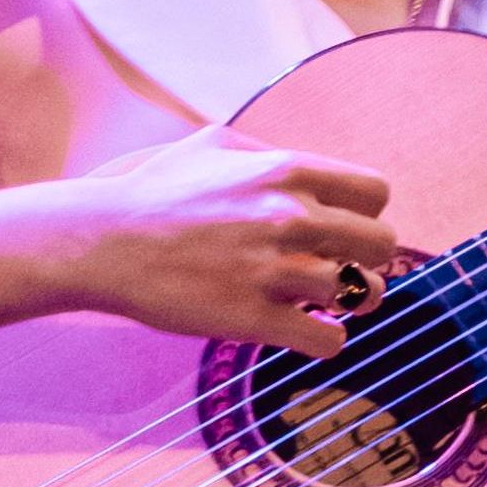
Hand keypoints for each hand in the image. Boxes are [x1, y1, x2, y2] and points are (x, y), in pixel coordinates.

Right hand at [46, 125, 400, 357]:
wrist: (103, 241)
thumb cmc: (155, 192)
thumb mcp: (213, 145)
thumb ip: (269, 153)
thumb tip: (308, 170)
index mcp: (287, 171)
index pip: (376, 193)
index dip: (365, 215)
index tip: (342, 230)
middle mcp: (290, 217)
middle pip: (383, 246)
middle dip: (367, 260)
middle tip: (342, 270)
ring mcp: (274, 270)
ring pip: (363, 295)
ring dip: (348, 303)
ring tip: (320, 303)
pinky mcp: (254, 319)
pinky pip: (328, 341)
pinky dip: (323, 341)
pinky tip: (302, 332)